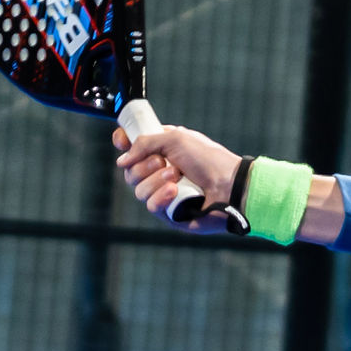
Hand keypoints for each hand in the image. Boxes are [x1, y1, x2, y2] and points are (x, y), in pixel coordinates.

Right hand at [115, 119, 234, 222]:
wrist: (230, 186)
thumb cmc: (209, 159)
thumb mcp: (176, 138)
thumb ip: (144, 142)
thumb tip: (121, 160)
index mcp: (162, 150)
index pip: (132, 146)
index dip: (123, 142)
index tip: (121, 141)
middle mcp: (159, 171)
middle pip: (129, 171)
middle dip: (144, 165)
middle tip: (165, 162)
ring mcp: (163, 193)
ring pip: (137, 190)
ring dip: (156, 181)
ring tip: (178, 177)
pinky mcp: (169, 212)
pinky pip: (150, 205)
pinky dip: (161, 197)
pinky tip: (175, 192)